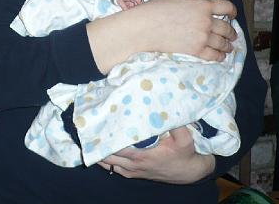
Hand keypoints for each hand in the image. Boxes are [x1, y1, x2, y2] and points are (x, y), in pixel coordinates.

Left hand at [97, 127, 214, 182]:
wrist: (190, 172)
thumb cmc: (185, 154)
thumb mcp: (184, 137)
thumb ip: (174, 122)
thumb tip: (162, 105)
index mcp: (142, 156)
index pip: (116, 146)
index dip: (105, 137)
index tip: (97, 125)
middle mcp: (134, 165)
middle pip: (107, 156)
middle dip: (97, 143)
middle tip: (88, 128)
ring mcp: (133, 171)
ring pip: (108, 164)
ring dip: (99, 152)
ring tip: (90, 137)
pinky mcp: (134, 174)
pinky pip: (114, 168)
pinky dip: (105, 160)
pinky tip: (99, 149)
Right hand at [136, 0, 236, 60]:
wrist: (144, 26)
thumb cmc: (155, 8)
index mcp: (203, 5)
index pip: (227, 7)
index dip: (232, 11)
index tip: (232, 15)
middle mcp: (206, 21)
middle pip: (227, 28)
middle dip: (231, 32)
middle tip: (232, 34)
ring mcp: (202, 37)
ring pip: (223, 43)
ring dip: (227, 45)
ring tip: (228, 47)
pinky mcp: (196, 50)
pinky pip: (214, 55)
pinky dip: (219, 56)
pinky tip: (220, 56)